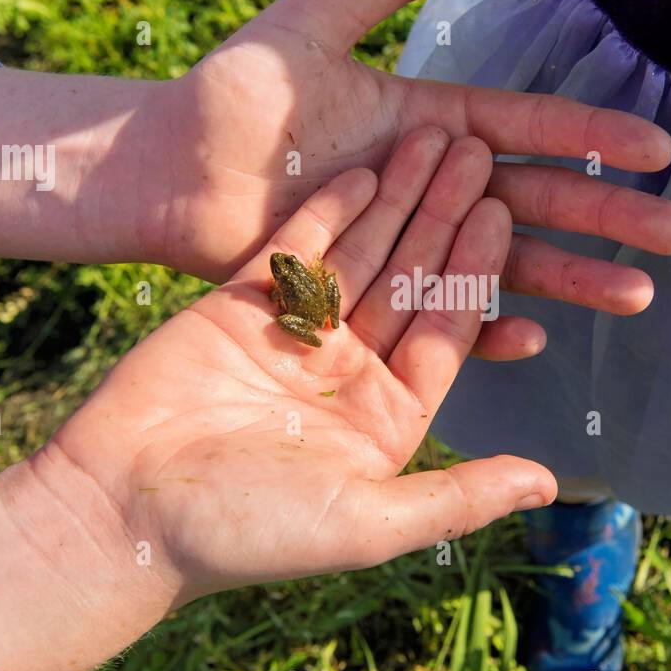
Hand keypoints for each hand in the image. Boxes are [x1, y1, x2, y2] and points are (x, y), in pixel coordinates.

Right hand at [49, 129, 556, 603]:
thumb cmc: (246, 533)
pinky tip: (365, 166)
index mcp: (387, 419)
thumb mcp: (367, 522)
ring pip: (360, 253)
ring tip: (433, 136)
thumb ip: (459, 496)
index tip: (502, 213)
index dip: (475, 271)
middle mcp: (349, 373)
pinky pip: (295, 249)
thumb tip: (548, 484)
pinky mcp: (241, 307)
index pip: (445, 330)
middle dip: (445, 216)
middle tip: (478, 152)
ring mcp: (296, 336)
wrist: (122, 512)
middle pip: (410, 279)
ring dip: (397, 197)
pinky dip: (329, 208)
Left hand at [137, 0, 670, 356]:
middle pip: (532, 202)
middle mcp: (427, 186)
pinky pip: (435, 315)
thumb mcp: (310, 23)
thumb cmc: (229, 97)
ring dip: (569, 278)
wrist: (165, 166)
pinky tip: (538, 337)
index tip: (657, 146)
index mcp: (426, 122)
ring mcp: (401, 242)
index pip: (526, 128)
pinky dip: (484, 327)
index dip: (590, 135)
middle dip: (606, 216)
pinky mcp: (367, 290)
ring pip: (500, 263)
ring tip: (636, 294)